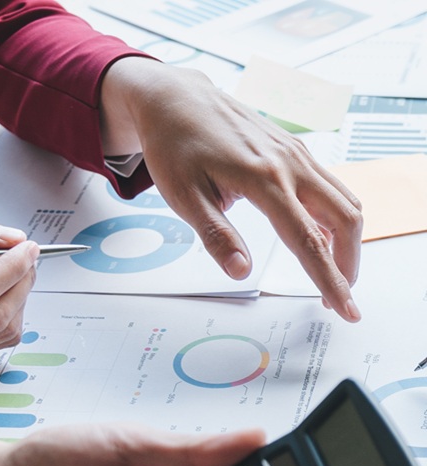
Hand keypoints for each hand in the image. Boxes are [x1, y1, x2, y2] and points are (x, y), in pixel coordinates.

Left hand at [99, 58, 362, 321]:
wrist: (175, 101)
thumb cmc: (175, 146)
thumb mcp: (184, 198)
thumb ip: (216, 236)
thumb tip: (241, 271)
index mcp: (263, 179)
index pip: (308, 240)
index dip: (329, 279)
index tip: (344, 307)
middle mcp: (288, 163)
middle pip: (344, 218)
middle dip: (348, 262)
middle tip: (339, 297)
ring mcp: (294, 154)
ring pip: (342, 199)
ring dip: (345, 240)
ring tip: (332, 272)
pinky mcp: (291, 150)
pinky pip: (328, 186)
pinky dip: (334, 216)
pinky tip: (320, 236)